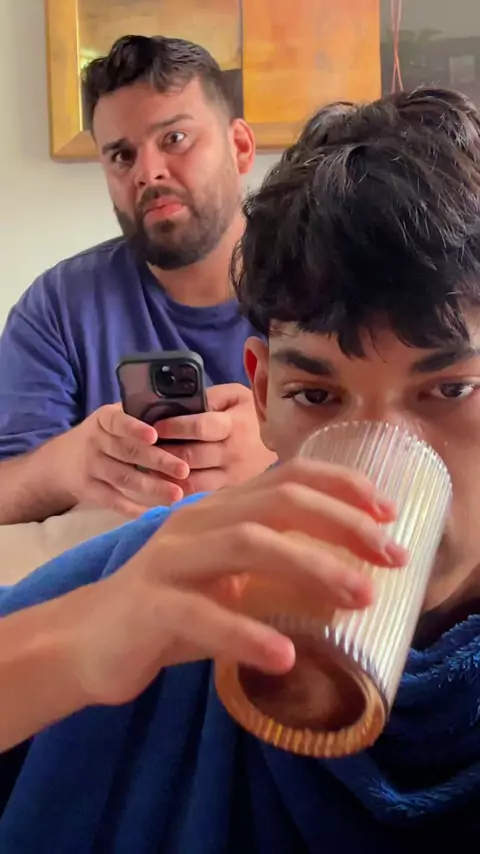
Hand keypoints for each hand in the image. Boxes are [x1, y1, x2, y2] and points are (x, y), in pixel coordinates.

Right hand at [53, 404, 189, 516]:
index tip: (154, 436)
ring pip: (123, 478)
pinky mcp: (88, 489)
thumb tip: (182, 417)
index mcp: (104, 419)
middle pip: (127, 452)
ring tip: (176, 494)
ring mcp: (90, 466)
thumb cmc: (103, 436)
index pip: (119, 421)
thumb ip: (138, 417)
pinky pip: (111, 500)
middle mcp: (95, 441)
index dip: (135, 429)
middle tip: (184, 470)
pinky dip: (130, 507)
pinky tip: (151, 512)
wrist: (62, 461)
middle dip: (158, 461)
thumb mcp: (113, 419)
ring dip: (151, 487)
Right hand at [64, 458, 406, 706]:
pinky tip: (285, 656)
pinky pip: (202, 615)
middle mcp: (198, 521)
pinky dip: (247, 634)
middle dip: (343, 522)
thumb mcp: (231, 579)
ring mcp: (171, 559)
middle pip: (277, 501)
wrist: (91, 638)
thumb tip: (353, 584)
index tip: (390, 512)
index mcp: (221, 510)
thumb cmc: (174, 609)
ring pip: (247, 543)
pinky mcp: (150, 604)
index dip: (342, 485)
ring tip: (360, 597)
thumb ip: (277, 572)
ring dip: (312, 566)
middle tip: (392, 556)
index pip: (287, 476)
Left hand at [154, 383, 276, 493]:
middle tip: (143, 449)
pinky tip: (163, 482)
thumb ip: (209, 397)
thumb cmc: (250, 412)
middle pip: (192, 457)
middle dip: (164, 454)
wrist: (285, 438)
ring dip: (167, 476)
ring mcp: (231, 475)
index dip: (175, 427)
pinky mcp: (229, 489)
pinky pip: (199, 493)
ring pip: (193, 481)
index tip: (155, 426)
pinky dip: (178, 489)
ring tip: (148, 468)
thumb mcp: (234, 395)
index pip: (200, 427)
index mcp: (234, 425)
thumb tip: (176, 403)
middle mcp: (232, 453)